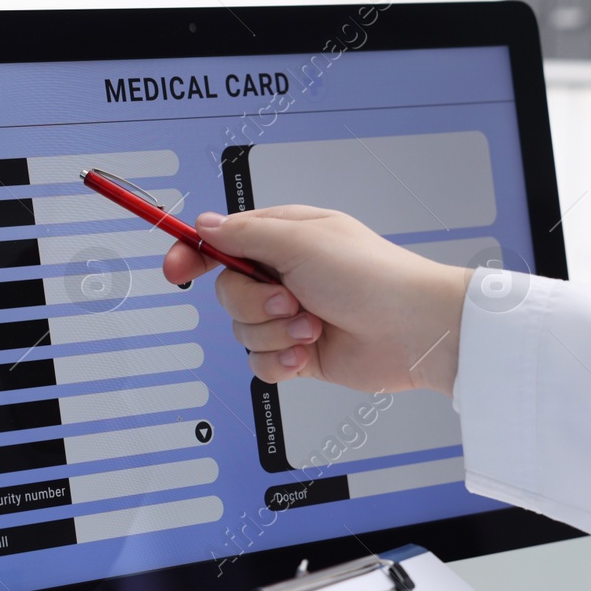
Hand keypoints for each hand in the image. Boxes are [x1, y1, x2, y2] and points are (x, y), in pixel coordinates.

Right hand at [161, 206, 471, 395]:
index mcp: (284, 238)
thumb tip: (206, 226)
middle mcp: (285, 275)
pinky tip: (308, 352)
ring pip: (243, 333)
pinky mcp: (300, 353)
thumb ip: (245, 233)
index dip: (193, 254)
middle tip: (290, 299)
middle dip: (253, 303)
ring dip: (274, 334)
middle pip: (228, 292)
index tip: (175, 269)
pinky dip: (282, 362)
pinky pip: (262, 364)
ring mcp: (292, 316)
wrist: (415, 331)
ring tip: (312, 326)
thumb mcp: (301, 240)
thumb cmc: (373, 276)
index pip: (221, 242)